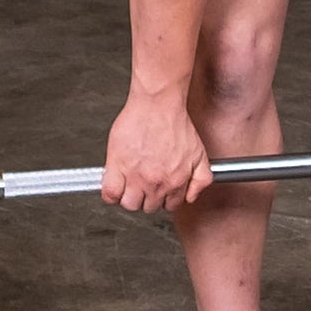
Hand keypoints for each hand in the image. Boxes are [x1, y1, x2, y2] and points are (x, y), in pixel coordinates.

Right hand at [101, 92, 213, 211]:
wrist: (158, 104)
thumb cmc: (175, 122)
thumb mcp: (199, 153)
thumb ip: (200, 178)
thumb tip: (191, 196)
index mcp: (175, 180)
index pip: (169, 205)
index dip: (163, 198)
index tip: (157, 190)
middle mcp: (157, 182)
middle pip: (148, 207)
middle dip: (146, 197)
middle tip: (143, 183)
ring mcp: (136, 175)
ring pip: (129, 204)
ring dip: (129, 196)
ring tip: (129, 183)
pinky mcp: (118, 165)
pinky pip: (110, 194)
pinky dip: (111, 193)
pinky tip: (114, 184)